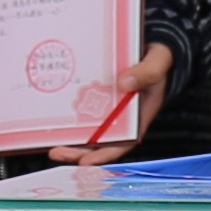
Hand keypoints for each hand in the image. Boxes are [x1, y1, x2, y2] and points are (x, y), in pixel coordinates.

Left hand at [48, 43, 178, 165]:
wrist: (155, 49)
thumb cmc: (160, 61)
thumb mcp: (157, 64)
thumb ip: (146, 73)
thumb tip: (124, 83)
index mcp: (139, 116)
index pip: (122, 142)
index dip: (104, 154)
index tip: (87, 161)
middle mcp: (122, 117)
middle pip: (100, 141)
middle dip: (78, 151)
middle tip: (58, 153)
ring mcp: (109, 109)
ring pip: (89, 129)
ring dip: (70, 139)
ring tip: (50, 144)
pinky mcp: (99, 98)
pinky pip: (84, 110)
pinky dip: (70, 116)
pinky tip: (54, 118)